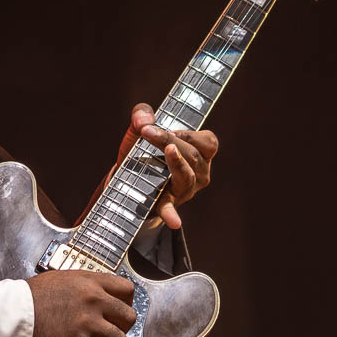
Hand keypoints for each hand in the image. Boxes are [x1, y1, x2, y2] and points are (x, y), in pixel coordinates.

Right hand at [25, 271, 136, 336]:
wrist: (11, 316)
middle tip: (107, 332)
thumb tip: (98, 294)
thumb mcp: (61, 279)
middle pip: (129, 317)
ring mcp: (88, 324)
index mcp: (89, 282)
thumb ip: (84, 285)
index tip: (117, 311)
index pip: (127, 289)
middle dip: (120, 327)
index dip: (125, 303)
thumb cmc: (29, 297)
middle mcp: (94, 301)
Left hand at [114, 103, 218, 228]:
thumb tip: (142, 119)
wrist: (126, 181)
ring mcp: (184, 191)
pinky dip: (171, 215)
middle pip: (194, 156)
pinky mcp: (165, 204)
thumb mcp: (140, 130)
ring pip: (187, 177)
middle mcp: (198, 174)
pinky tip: (174, 221)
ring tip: (168, 150)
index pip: (209, 142)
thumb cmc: (143, 153)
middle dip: (171, 140)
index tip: (168, 128)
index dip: (190, 133)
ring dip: (177, 162)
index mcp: (200, 155)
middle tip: (147, 131)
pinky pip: (170, 209)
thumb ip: (141, 115)